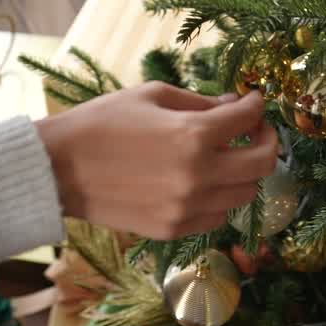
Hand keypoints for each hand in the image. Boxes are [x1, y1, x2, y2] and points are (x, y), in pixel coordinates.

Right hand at [35, 85, 277, 238]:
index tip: (254, 100)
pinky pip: (218, 216)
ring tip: (229, 155)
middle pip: (262, 163)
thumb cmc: (102, 121)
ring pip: (245, 194)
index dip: (257, 105)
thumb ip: (200, 102)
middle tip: (256, 129)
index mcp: (192, 135)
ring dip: (245, 171)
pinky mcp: (174, 229)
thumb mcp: (153, 96)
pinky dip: (221, 197)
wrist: (59, 168)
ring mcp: (187, 208)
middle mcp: (198, 176)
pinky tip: (206, 180)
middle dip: (267, 140)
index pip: (249, 119)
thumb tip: (234, 106)